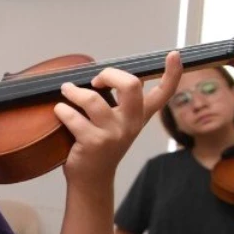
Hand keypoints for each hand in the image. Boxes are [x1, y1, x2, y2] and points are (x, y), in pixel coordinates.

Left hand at [56, 51, 182, 185]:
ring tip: (67, 90)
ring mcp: (114, 133)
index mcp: (139, 115)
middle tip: (95, 79)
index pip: (163, 93)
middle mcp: (131, 123)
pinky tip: (59, 110)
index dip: (172, 73)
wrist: (91, 178)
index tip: (174, 55)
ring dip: (74, 91)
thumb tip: (105, 75)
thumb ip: (119, 102)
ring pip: (93, 100)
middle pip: (131, 85)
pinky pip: (74, 117)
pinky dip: (62, 110)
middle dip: (109, 74)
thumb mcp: (117, 123)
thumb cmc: (100, 145)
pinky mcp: (94, 142)